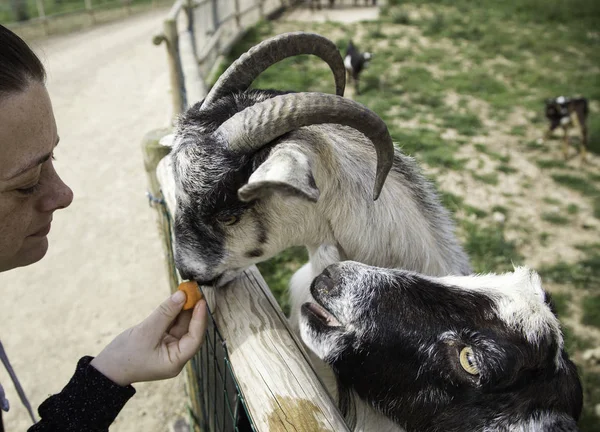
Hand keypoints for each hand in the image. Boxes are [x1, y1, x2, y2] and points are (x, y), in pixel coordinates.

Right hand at [90, 290, 206, 385]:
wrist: (105, 369)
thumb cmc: (124, 356)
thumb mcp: (146, 332)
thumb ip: (165, 313)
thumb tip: (182, 295)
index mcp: (175, 361)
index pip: (194, 339)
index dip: (199, 320)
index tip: (201, 302)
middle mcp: (176, 355)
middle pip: (190, 331)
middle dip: (192, 311)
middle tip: (194, 291)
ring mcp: (169, 348)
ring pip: (181, 326)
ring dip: (183, 309)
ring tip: (186, 291)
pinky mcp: (161, 341)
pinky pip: (171, 325)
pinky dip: (173, 313)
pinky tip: (176, 299)